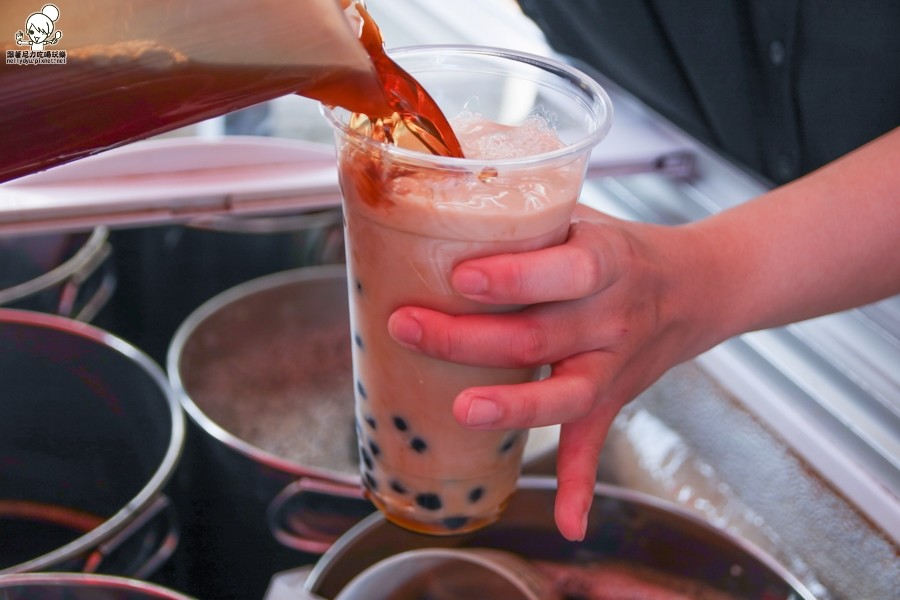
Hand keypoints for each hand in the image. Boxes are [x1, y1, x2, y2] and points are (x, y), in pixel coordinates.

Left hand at [388, 204, 718, 540]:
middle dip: (470, 337)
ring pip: (566, 395)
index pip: (565, 270)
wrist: (697, 287)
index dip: (514, 278)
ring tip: (462, 411)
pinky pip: (596, 444)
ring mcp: (614, 364)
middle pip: (541, 335)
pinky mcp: (613, 399)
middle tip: (408, 327)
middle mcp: (612, 316)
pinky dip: (581, 485)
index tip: (461, 277)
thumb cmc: (620, 247)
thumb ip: (521, 212)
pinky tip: (568, 523)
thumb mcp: (582, 215)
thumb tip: (432, 198)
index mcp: (605, 261)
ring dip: (515, 408)